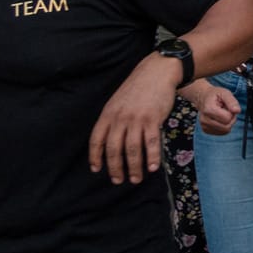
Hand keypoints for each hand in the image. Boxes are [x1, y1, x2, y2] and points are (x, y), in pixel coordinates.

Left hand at [88, 53, 182, 184]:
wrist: (156, 72)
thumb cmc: (138, 88)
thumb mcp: (117, 101)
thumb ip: (113, 119)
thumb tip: (111, 139)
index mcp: (108, 114)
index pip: (96, 140)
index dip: (95, 156)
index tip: (97, 169)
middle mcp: (120, 118)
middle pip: (114, 149)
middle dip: (115, 168)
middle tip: (118, 180)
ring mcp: (136, 119)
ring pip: (132, 149)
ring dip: (134, 167)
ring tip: (136, 178)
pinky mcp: (153, 119)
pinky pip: (151, 143)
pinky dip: (152, 157)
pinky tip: (153, 167)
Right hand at [185, 81, 238, 137]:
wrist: (203, 98)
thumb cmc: (215, 95)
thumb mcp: (225, 93)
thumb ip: (232, 102)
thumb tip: (237, 111)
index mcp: (208, 109)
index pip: (227, 119)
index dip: (231, 113)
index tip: (227, 107)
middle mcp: (204, 120)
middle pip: (226, 127)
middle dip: (230, 119)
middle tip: (227, 111)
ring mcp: (204, 126)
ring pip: (225, 131)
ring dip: (227, 123)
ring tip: (223, 114)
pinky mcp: (206, 130)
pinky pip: (221, 133)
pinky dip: (224, 126)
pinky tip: (219, 119)